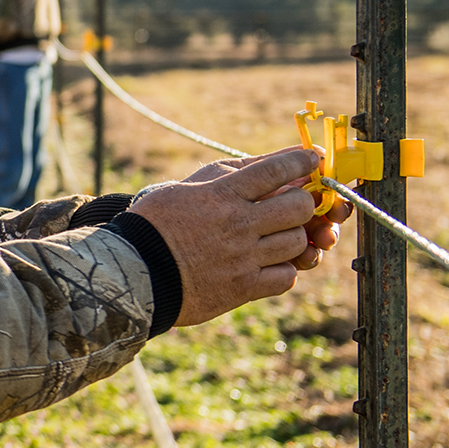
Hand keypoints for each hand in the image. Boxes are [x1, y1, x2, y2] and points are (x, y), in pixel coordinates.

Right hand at [128, 147, 351, 326]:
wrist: (135, 270)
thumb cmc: (157, 222)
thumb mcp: (188, 187)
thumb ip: (229, 173)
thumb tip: (270, 162)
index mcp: (222, 194)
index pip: (277, 169)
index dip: (303, 161)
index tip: (313, 159)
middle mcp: (237, 223)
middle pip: (299, 206)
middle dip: (302, 202)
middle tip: (292, 205)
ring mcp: (243, 257)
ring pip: (297, 242)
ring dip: (292, 237)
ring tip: (273, 237)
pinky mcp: (243, 288)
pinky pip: (286, 277)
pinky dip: (282, 269)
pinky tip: (265, 264)